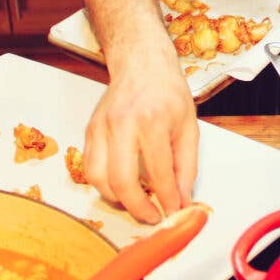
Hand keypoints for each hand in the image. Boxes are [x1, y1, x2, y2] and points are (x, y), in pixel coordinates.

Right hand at [83, 45, 198, 223]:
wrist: (142, 64)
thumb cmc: (168, 92)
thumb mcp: (189, 126)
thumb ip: (186, 166)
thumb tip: (182, 199)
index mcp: (152, 120)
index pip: (158, 172)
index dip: (167, 198)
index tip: (173, 211)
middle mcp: (123, 123)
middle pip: (122, 180)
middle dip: (137, 207)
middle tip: (152, 216)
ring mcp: (101, 127)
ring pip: (99, 179)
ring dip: (118, 199)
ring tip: (137, 202)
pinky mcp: (90, 130)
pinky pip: (90, 168)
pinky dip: (104, 184)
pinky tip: (121, 186)